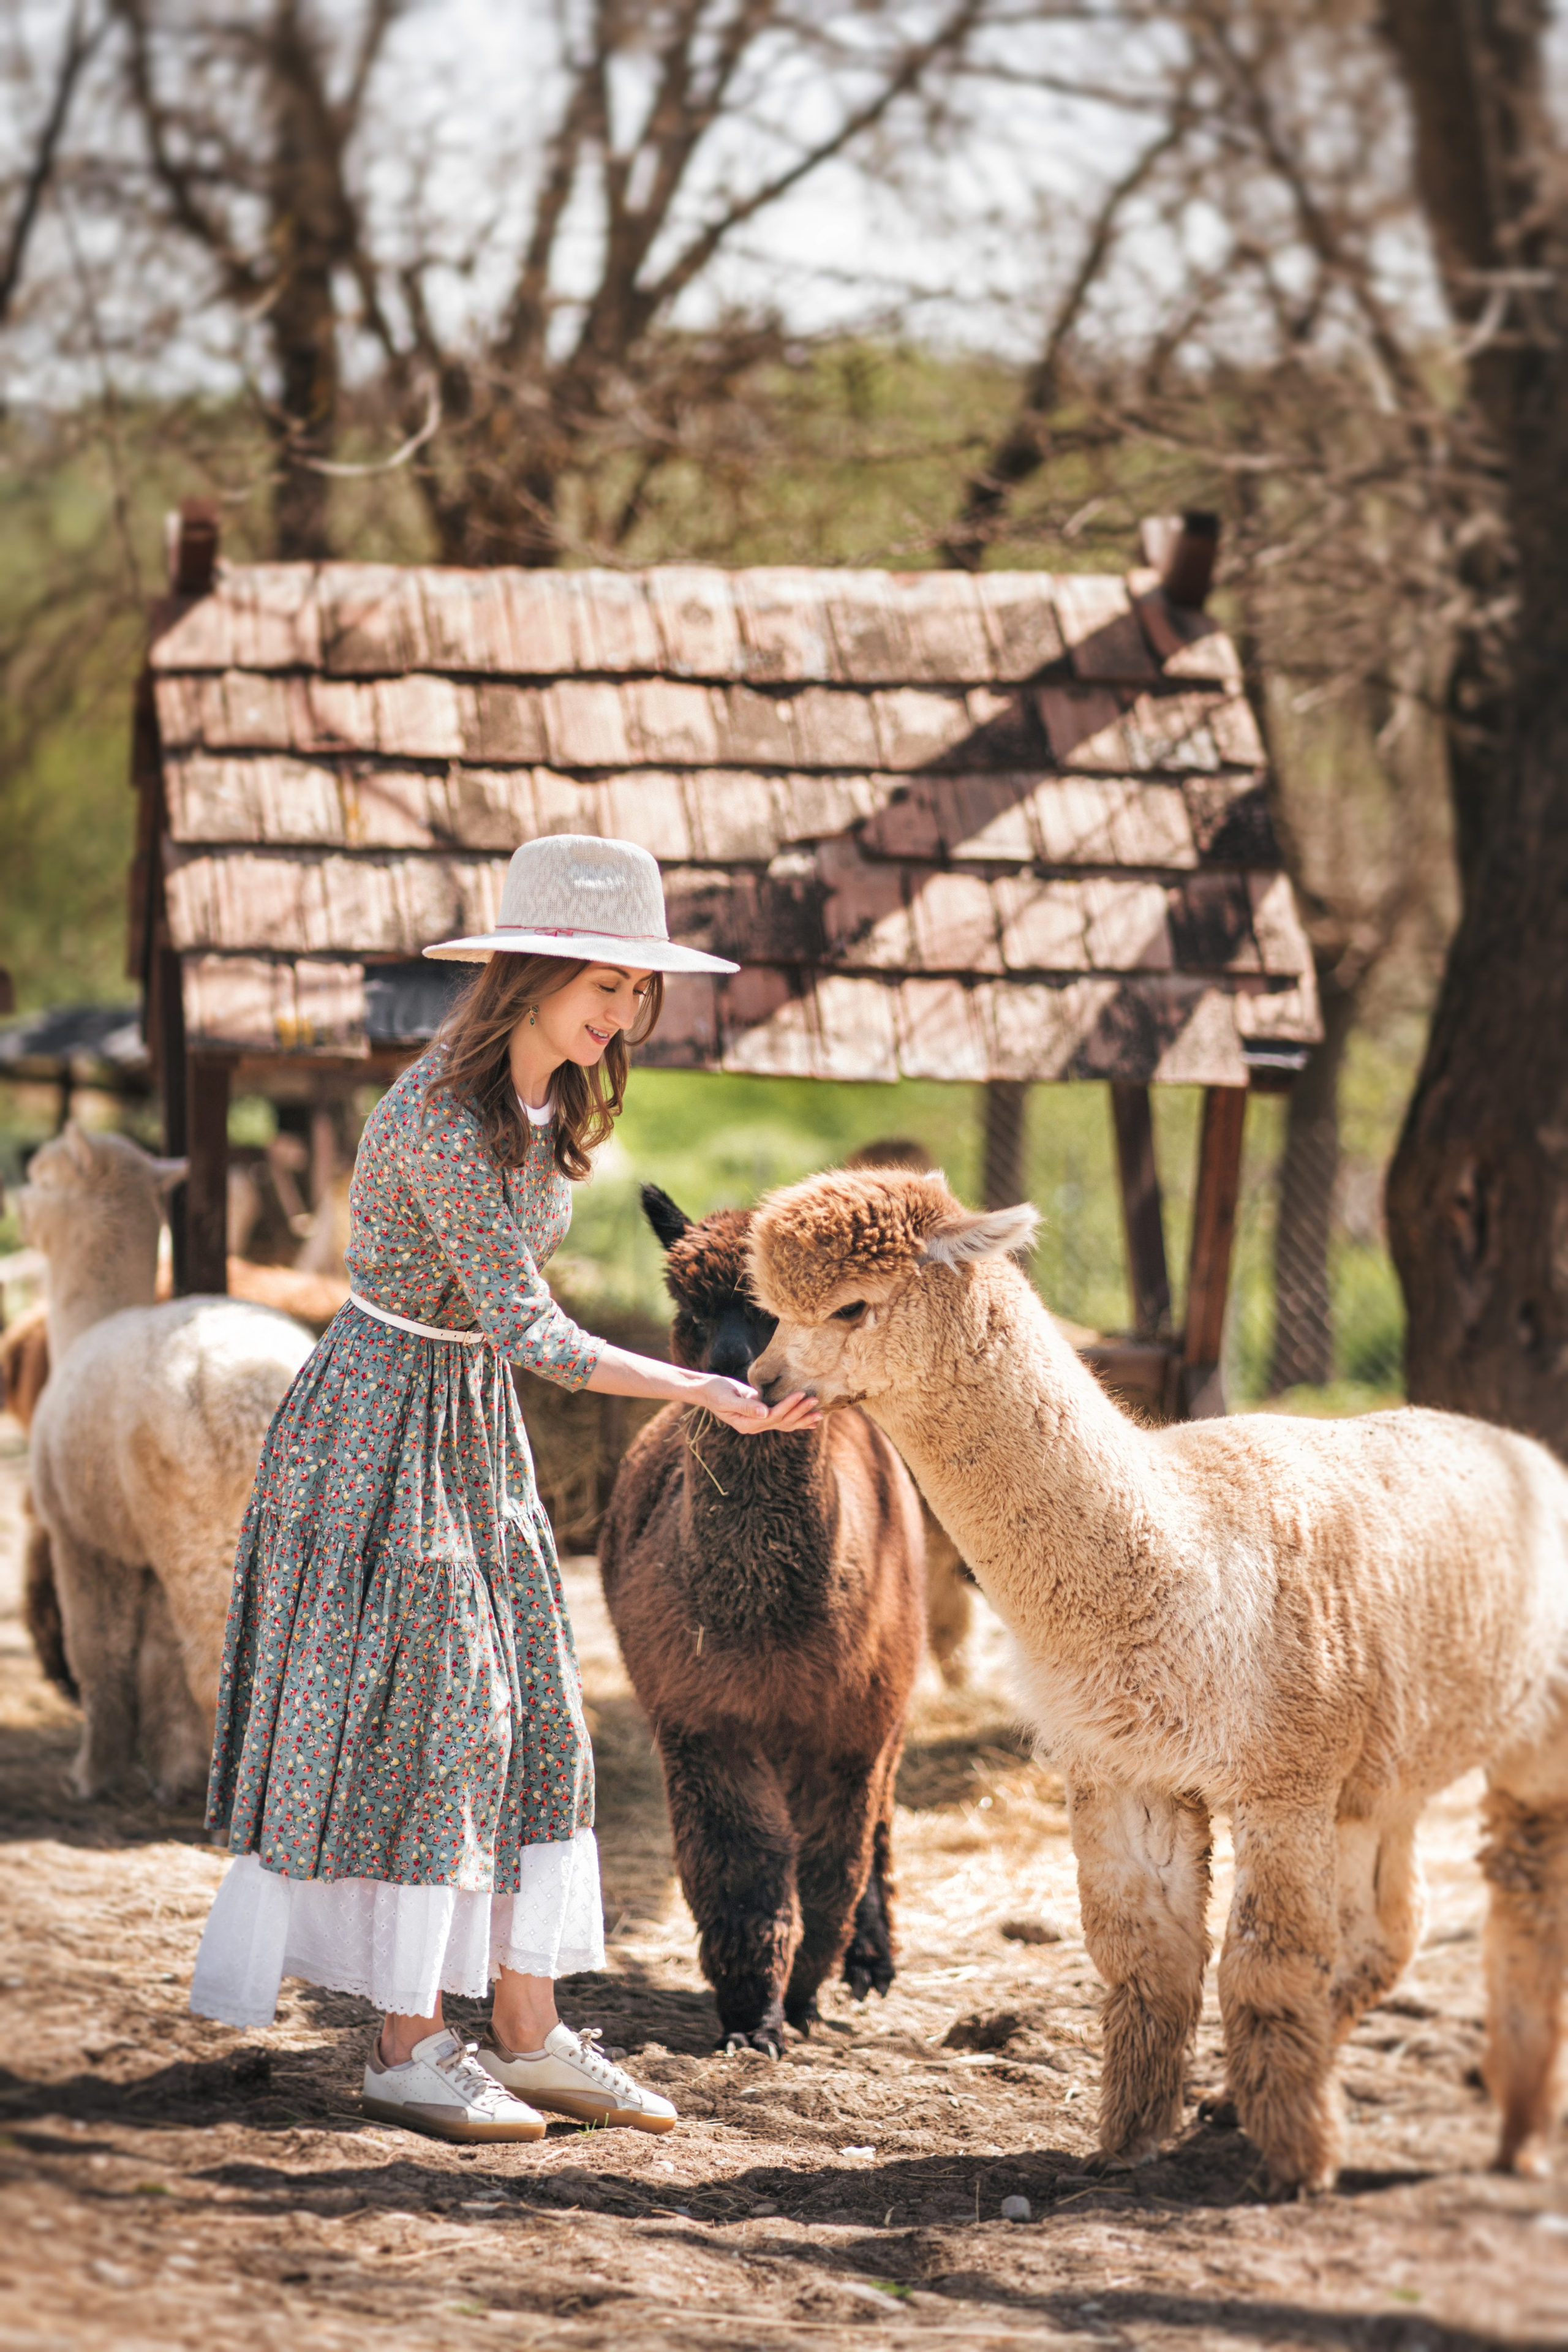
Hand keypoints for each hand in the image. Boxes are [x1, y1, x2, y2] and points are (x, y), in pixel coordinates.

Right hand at [699, 1375, 821, 1434]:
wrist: (707, 1390)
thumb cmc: (715, 1391)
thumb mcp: (727, 1398)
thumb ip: (745, 1406)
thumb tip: (764, 1413)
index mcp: (747, 1424)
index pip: (773, 1416)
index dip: (787, 1406)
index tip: (801, 1394)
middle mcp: (755, 1426)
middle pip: (782, 1422)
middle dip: (800, 1412)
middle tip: (816, 1401)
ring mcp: (759, 1422)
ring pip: (785, 1423)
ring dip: (802, 1418)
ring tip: (820, 1414)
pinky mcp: (762, 1414)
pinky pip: (782, 1419)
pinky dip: (796, 1419)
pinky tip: (810, 1421)